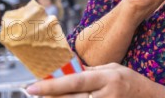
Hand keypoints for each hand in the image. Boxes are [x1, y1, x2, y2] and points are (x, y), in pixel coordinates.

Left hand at [26, 63, 163, 97]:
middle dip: (50, 96)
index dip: (52, 85)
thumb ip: (91, 71)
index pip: (75, 82)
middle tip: (35, 92)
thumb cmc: (131, 82)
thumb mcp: (113, 69)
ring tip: (50, 96)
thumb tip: (67, 71)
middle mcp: (106, 95)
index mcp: (107, 78)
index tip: (32, 87)